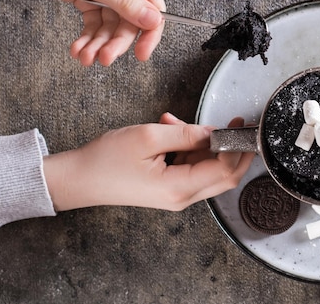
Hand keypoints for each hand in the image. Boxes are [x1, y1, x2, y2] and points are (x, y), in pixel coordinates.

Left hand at [0, 0, 165, 65]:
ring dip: (99, 44)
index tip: (141, 54)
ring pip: (111, 27)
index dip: (149, 33)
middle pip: (130, 22)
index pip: (152, 6)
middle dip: (116, 42)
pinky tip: (78, 48)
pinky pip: (95, 24)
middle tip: (104, 59)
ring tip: (84, 57)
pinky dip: (88, 38)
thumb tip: (154, 20)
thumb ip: (126, 4)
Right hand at [43, 113, 254, 211]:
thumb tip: (213, 132)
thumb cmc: (106, 160)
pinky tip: (170, 130)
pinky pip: (191, 168)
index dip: (236, 147)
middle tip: (233, 123)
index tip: (240, 125)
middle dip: (232, 149)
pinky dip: (189, 148)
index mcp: (179, 189)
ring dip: (202, 144)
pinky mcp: (170, 189)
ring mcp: (176, 195)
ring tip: (174, 122)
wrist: (79, 179)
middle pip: (224, 176)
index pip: (224, 170)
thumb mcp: (149, 137)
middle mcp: (182, 198)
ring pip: (207, 170)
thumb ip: (186, 134)